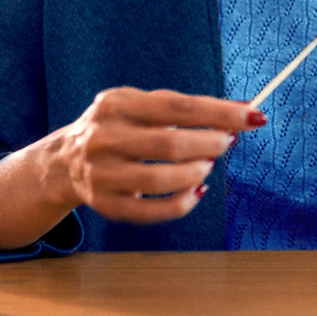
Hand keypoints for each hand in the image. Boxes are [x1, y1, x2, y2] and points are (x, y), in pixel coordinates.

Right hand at [51, 87, 265, 224]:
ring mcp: (101, 173)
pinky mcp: (104, 205)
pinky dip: (181, 204)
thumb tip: (242, 110)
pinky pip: (149, 212)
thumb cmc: (121, 127)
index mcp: (117, 103)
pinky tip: (197, 192)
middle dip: (210, 144)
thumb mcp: (143, 106)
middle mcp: (104, 137)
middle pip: (169, 143)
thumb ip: (188, 108)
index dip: (219, 112)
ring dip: (196, 173)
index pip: (178, 106)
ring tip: (208, 165)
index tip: (253, 116)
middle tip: (228, 143)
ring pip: (159, 179)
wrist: (63, 161)